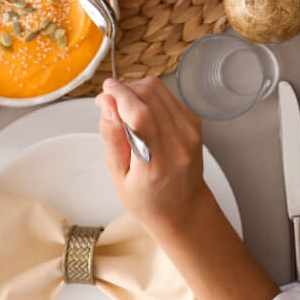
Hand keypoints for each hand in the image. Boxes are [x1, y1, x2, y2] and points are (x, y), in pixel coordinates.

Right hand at [99, 78, 207, 234]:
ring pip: (161, 90)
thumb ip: (112, 138)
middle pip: (151, 95)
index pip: (140, 115)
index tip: (105, 90)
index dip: (121, 95)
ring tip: (122, 107)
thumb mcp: (119, 177)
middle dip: (125, 90)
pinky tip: (141, 113)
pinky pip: (169, 97)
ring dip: (137, 90)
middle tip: (108, 101)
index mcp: (156, 163)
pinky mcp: (195, 123)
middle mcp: (179, 143)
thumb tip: (106, 104)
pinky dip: (151, 97)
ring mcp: (191, 131)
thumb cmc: (147, 200)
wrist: (184, 210)